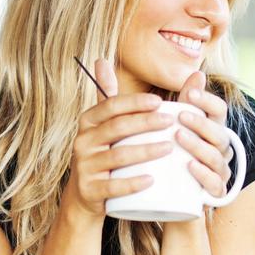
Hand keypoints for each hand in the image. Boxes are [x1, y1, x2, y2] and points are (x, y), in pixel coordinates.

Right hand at [64, 59, 172, 218]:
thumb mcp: (102, 123)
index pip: (110, 106)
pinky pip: (113, 187)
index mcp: (88, 122)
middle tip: (171, 121)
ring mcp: (85, 167)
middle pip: (117, 128)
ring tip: (169, 147)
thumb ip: (107, 94)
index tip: (159, 101)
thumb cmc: (103, 151)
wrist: (86, 195)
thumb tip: (101, 59)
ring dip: (145, 151)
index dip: (134, 102)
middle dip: (145, 123)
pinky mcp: (91, 190)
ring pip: (118, 156)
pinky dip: (133, 183)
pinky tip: (153, 179)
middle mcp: (83, 141)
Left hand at [176, 71, 233, 198]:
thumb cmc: (178, 151)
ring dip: (198, 146)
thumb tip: (196, 72)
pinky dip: (204, 174)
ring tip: (178, 137)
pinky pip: (215, 183)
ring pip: (216, 157)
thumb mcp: (180, 124)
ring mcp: (220, 170)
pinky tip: (189, 166)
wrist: (176, 192)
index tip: (190, 93)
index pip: (219, 110)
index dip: (207, 101)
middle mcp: (221, 148)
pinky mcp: (215, 191)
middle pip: (219, 133)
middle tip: (181, 115)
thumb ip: (188, 100)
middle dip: (201, 123)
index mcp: (214, 129)